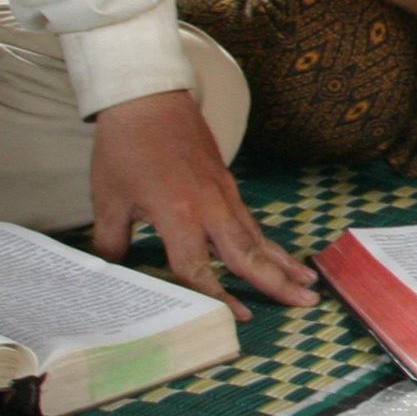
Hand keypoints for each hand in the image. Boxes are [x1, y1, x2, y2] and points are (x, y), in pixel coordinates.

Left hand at [89, 89, 317, 317]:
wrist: (149, 99)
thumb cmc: (125, 147)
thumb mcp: (107, 198)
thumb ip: (110, 240)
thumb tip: (109, 268)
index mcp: (178, 214)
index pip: (199, 267)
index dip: (218, 296)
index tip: (237, 316)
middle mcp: (209, 207)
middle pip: (248, 254)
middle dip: (278, 282)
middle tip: (307, 303)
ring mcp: (223, 194)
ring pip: (258, 237)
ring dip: (284, 262)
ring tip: (309, 282)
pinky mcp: (226, 183)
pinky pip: (251, 220)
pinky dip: (269, 241)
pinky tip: (279, 253)